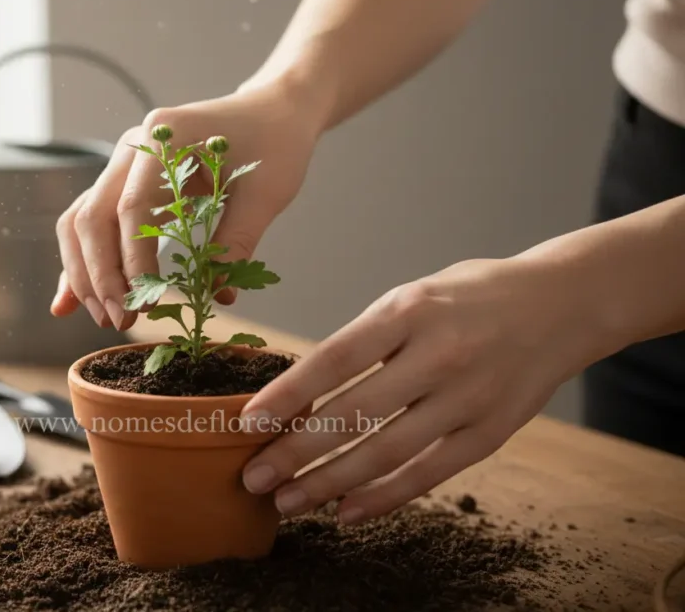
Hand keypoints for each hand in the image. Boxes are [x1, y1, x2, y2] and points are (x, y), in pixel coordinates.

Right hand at [51, 76, 321, 329]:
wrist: (274, 111)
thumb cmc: (275, 145)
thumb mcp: (266, 194)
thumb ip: (237, 242)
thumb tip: (216, 295)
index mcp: (165, 137)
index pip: (132, 208)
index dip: (133, 261)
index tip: (144, 304)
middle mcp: (133, 146)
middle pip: (93, 216)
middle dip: (101, 275)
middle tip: (119, 320)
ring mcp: (124, 164)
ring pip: (81, 222)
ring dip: (86, 273)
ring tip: (104, 317)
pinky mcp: (126, 183)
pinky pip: (91, 223)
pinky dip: (82, 263)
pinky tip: (68, 302)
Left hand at [239, 255, 611, 523]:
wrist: (561, 305)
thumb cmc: (469, 297)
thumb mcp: (412, 297)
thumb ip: (365, 341)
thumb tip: (303, 393)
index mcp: (408, 310)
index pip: (334, 359)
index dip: (287, 394)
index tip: (247, 422)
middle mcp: (438, 354)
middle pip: (353, 415)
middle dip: (295, 452)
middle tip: (253, 478)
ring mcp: (468, 398)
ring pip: (385, 453)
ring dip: (328, 483)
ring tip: (287, 501)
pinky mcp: (490, 433)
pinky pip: (427, 474)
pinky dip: (382, 497)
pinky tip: (344, 510)